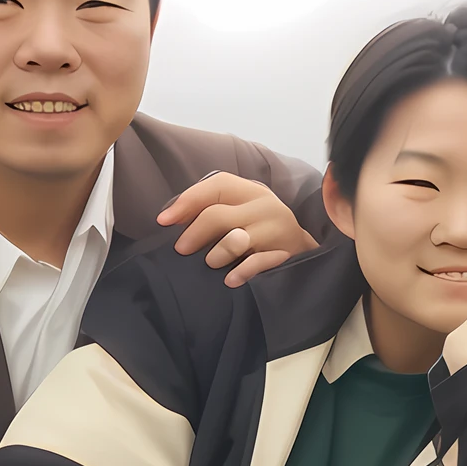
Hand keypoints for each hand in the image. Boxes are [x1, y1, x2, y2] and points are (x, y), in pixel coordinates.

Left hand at [159, 171, 314, 287]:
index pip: (217, 186)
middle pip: (218, 215)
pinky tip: (230, 279)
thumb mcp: (240, 211)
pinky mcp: (285, 254)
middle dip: (194, 234)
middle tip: (182, 250)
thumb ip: (211, 209)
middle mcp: (265, 206)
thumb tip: (172, 217)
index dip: (187, 201)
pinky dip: (239, 273)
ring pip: (234, 240)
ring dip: (216, 255)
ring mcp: (277, 230)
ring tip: (212, 263)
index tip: (164, 221)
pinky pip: (255, 264)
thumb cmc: (259, 230)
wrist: (301, 251)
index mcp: (251, 191)